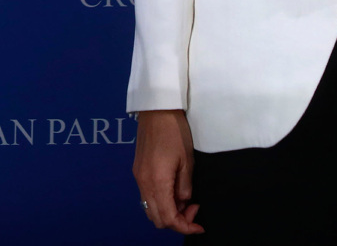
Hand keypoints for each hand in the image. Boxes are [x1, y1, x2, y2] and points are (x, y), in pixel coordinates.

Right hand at [132, 110, 203, 234]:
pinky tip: (173, 190)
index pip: (168, 218)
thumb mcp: (187, 161)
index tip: (199, 224)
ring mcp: (138, 178)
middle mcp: (143, 183)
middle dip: (176, 221)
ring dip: (167, 212)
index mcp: (157, 182)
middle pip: (156, 219)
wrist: (156, 110)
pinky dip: (160, 201)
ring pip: (150, 209)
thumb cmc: (174, 132)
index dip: (185, 226)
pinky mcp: (137, 171)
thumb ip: (185, 186)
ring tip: (184, 200)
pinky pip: (147, 197)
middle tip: (193, 209)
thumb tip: (184, 201)